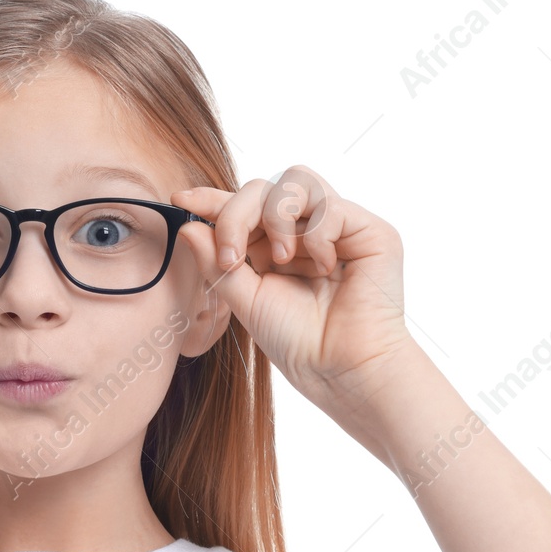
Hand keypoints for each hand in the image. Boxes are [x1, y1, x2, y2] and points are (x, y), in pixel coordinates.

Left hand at [172, 166, 416, 405]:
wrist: (340, 369)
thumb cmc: (298, 342)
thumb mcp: (246, 300)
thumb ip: (218, 262)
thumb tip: (188, 227)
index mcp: (276, 247)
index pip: (244, 208)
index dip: (213, 199)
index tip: (181, 200)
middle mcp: (306, 232)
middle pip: (263, 188)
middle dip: (237, 214)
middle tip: (232, 257)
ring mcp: (339, 228)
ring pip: (296, 181)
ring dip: (276, 218)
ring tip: (281, 260)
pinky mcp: (370, 231)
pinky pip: (331, 206)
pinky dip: (317, 236)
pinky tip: (323, 269)